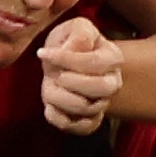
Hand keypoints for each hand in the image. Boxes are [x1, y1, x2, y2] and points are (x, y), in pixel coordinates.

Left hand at [38, 17, 121, 134]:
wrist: (67, 64)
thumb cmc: (70, 43)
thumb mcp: (75, 28)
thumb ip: (80, 33)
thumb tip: (76, 50)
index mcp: (113, 57)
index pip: (95, 62)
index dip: (66, 59)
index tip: (42, 53)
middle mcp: (113, 82)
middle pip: (100, 88)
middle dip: (69, 80)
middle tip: (53, 73)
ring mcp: (102, 103)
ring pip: (86, 109)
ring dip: (59, 98)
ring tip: (49, 85)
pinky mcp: (90, 121)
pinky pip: (80, 128)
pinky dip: (60, 119)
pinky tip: (49, 106)